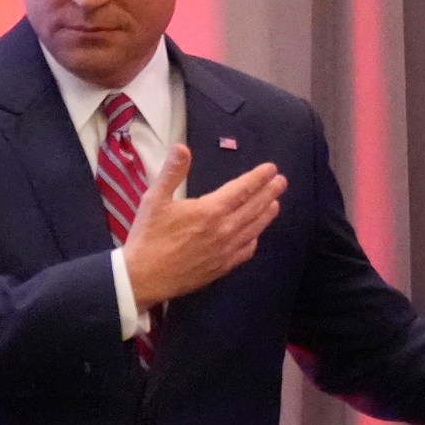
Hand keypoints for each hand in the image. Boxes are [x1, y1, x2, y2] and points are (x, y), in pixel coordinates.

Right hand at [122, 149, 287, 308]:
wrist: (143, 278)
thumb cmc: (148, 236)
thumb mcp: (154, 199)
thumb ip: (172, 172)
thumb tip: (182, 147)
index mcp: (210, 210)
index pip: (242, 189)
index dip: (258, 177)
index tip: (271, 169)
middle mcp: (224, 229)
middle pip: (254, 207)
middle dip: (269, 192)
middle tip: (282, 181)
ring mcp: (226, 250)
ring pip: (254, 229)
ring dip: (266, 214)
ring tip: (275, 203)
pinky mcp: (221, 268)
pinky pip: (245, 251)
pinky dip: (254, 239)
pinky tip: (256, 236)